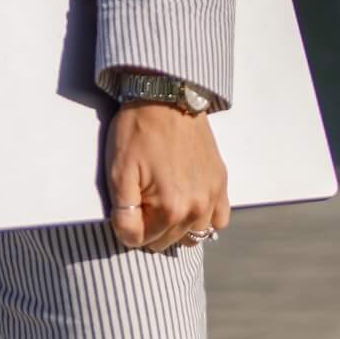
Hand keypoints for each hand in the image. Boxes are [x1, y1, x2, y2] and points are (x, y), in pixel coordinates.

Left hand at [104, 104, 229, 252]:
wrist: (166, 96)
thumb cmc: (138, 132)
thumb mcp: (118, 173)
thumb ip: (123, 215)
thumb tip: (130, 239)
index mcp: (171, 209)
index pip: (143, 241)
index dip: (129, 226)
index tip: (127, 204)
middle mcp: (198, 208)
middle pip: (168, 241)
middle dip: (152, 227)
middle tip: (142, 199)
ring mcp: (213, 195)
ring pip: (193, 235)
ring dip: (177, 227)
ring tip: (164, 203)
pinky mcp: (221, 181)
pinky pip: (219, 219)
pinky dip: (204, 219)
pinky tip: (189, 204)